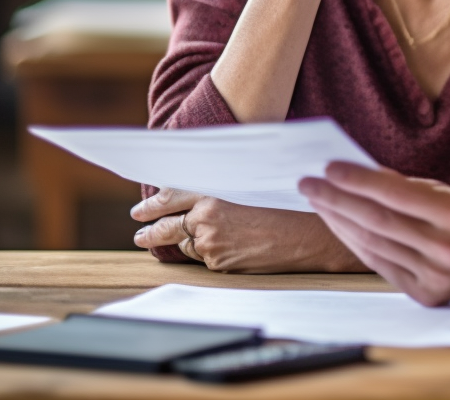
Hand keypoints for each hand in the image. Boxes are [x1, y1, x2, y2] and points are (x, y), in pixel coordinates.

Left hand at [131, 188, 367, 273]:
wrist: (310, 236)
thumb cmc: (288, 204)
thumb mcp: (251, 185)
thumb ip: (221, 188)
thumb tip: (199, 193)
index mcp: (214, 192)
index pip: (171, 196)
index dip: (152, 204)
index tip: (141, 210)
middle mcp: (208, 218)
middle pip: (167, 226)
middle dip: (150, 230)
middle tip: (139, 232)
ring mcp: (212, 244)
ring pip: (187, 244)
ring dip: (180, 243)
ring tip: (168, 244)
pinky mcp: (220, 264)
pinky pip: (206, 259)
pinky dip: (206, 253)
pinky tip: (216, 249)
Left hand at [299, 163, 449, 305]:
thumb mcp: (448, 193)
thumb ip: (405, 187)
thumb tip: (356, 176)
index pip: (399, 197)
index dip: (360, 181)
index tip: (329, 168)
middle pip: (380, 223)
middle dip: (339, 201)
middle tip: (309, 184)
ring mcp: (438, 278)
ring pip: (375, 246)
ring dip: (341, 222)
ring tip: (319, 201)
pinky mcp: (427, 296)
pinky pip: (381, 265)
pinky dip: (356, 244)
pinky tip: (339, 225)